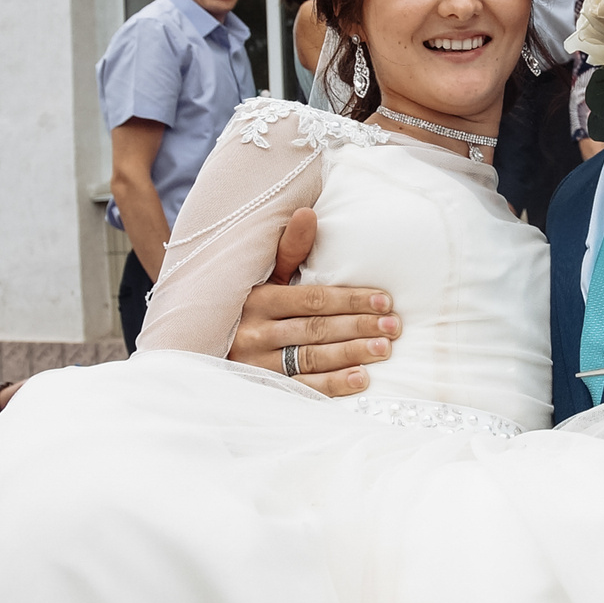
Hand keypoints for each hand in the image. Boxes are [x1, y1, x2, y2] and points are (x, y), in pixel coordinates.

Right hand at [227, 207, 399, 398]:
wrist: (210, 349)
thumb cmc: (251, 311)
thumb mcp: (265, 280)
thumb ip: (290, 251)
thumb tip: (308, 213)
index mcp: (258, 300)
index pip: (313, 300)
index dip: (350, 300)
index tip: (384, 300)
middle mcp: (255, 332)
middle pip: (316, 328)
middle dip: (359, 326)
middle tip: (393, 326)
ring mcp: (258, 364)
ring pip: (312, 358)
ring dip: (352, 354)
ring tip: (384, 349)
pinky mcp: (264, 389)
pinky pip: (304, 388)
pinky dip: (334, 384)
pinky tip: (361, 379)